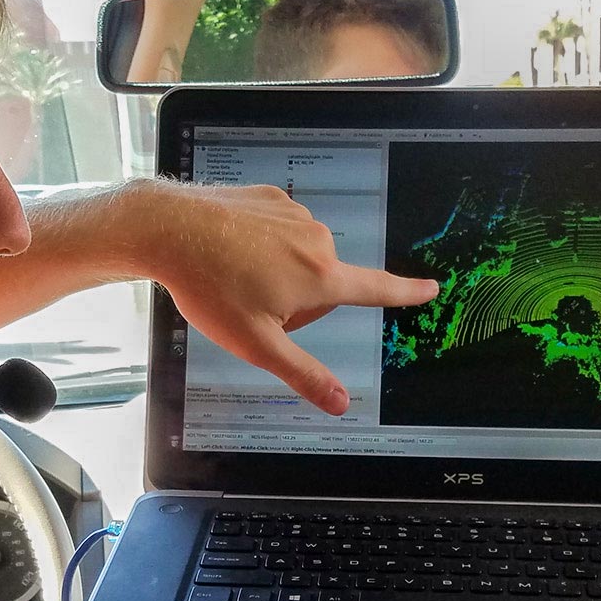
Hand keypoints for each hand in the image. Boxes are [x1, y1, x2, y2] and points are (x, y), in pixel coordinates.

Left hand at [128, 180, 437, 414]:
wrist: (168, 228)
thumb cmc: (210, 288)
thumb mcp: (257, 344)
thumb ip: (303, 374)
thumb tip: (340, 404)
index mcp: (320, 276)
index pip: (375, 289)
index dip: (406, 293)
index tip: (431, 288)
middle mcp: (316, 240)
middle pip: (324, 281)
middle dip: (298, 299)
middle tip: (254, 305)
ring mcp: (293, 214)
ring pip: (300, 255)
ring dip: (279, 270)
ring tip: (236, 275)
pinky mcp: (271, 197)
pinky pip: (278, 229)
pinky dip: (261, 243)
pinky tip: (231, 250)